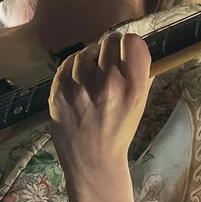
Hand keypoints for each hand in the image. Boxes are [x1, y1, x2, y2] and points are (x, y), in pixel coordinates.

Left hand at [48, 31, 151, 177]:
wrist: (92, 161)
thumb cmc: (118, 130)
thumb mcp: (140, 104)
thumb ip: (141, 73)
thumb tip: (135, 45)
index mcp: (133, 89)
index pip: (132, 42)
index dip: (129, 45)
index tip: (126, 52)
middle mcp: (108, 85)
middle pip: (109, 41)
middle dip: (110, 50)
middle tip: (108, 64)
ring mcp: (80, 87)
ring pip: (87, 50)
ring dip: (91, 58)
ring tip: (92, 77)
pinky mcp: (59, 91)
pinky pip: (68, 61)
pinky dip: (74, 68)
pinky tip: (79, 83)